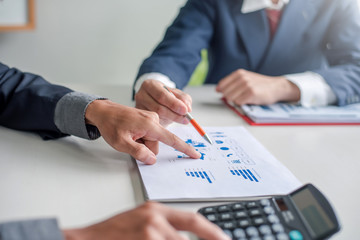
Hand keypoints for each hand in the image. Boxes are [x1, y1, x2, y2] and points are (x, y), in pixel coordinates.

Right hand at [63, 202, 229, 239]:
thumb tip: (183, 237)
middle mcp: (155, 218)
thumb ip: (163, 229)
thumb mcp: (140, 223)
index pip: (192, 219)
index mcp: (156, 210)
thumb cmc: (111, 234)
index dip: (212, 232)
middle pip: (188, 237)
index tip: (224, 239)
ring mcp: (149, 232)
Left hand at [85, 100, 199, 163]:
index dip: (184, 148)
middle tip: (129, 142)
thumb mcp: (121, 143)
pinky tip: (130, 133)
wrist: (104, 111)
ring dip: (142, 142)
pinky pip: (149, 133)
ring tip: (128, 136)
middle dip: (146, 147)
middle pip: (157, 143)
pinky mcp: (147, 118)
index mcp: (149, 124)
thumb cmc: (111, 125)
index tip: (195, 154)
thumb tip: (152, 159)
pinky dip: (141, 137)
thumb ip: (139, 152)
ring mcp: (150, 118)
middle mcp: (153, 119)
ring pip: (152, 139)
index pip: (171, 139)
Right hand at [135, 79, 191, 125]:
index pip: (162, 95)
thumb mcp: (176, 93)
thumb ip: (184, 99)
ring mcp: (139, 108)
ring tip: (181, 120)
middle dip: (174, 115)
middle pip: (158, 108)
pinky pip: (153, 124)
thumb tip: (187, 108)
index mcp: (149, 85)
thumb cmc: (165, 95)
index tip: (185, 110)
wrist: (154, 100)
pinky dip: (164, 125)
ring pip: (156, 118)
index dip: (174, 104)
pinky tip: (170, 123)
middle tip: (186, 119)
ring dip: (171, 120)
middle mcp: (141, 95)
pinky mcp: (140, 118)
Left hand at [216, 69, 299, 104]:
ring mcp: (247, 85)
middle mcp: (242, 78)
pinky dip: (242, 104)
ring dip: (236, 101)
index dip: (222, 92)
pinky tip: (249, 100)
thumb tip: (218, 89)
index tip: (227, 94)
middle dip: (230, 97)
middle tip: (240, 97)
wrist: (276, 87)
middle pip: (225, 93)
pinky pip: (238, 103)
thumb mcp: (245, 78)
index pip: (222, 85)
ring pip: (231, 98)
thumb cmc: (260, 85)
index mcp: (239, 73)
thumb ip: (232, 82)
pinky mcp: (251, 93)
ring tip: (245, 98)